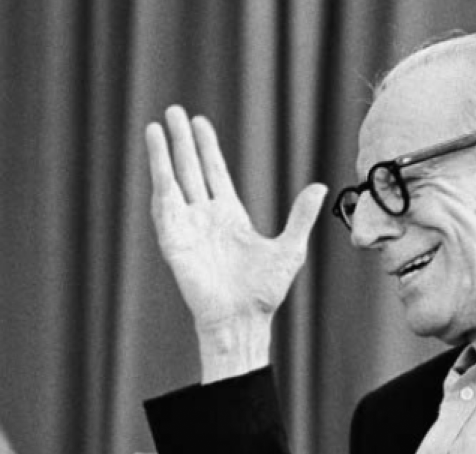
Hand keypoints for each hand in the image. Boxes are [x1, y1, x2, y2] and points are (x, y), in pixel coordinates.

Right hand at [145, 106, 326, 375]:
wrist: (242, 319)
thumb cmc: (264, 292)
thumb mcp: (290, 248)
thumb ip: (301, 216)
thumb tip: (320, 187)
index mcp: (230, 217)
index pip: (214, 173)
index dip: (207, 148)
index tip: (199, 123)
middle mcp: (206, 218)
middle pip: (190, 170)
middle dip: (182, 141)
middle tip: (174, 111)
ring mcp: (188, 227)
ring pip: (173, 182)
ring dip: (163, 155)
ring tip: (155, 126)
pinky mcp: (175, 241)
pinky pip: (164, 207)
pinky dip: (160, 183)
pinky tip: (157, 162)